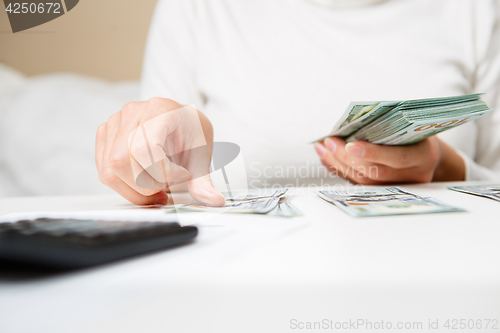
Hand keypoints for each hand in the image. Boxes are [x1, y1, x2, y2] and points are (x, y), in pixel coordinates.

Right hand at [96, 97, 224, 205]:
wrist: (183, 123)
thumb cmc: (191, 136)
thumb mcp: (201, 158)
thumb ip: (204, 181)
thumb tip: (215, 202)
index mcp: (160, 109)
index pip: (143, 149)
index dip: (161, 172)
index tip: (182, 176)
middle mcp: (133, 111)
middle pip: (121, 162)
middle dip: (146, 185)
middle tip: (167, 187)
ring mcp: (115, 122)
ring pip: (110, 171)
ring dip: (134, 189)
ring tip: (156, 187)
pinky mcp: (105, 136)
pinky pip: (105, 172)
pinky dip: (124, 186)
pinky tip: (144, 183)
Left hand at [314, 136, 464, 184]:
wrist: (427, 151)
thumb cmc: (414, 130)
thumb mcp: (408, 123)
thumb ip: (387, 125)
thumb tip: (350, 124)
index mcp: (424, 155)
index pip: (398, 158)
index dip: (373, 153)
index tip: (350, 145)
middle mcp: (413, 175)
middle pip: (375, 172)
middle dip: (347, 157)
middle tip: (329, 142)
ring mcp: (399, 187)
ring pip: (364, 181)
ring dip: (338, 164)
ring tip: (322, 148)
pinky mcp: (384, 191)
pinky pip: (358, 183)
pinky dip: (340, 170)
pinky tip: (326, 158)